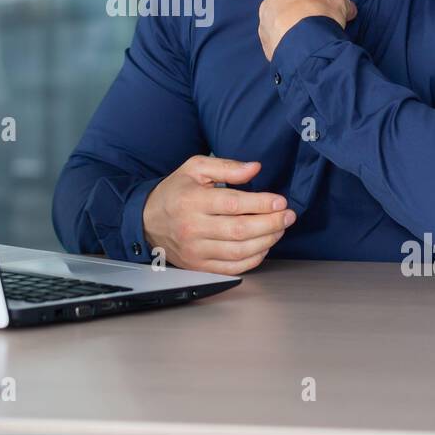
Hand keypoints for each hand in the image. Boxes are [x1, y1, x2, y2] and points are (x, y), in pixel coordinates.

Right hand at [142, 156, 294, 274]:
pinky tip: (264, 246)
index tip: (280, 201)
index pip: (232, 204)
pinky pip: (232, 267)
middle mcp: (193, 227)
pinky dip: (253, 259)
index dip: (261, 203)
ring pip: (238, 251)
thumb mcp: (195, 168)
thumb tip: (255, 168)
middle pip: (239, 230)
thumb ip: (226, 167)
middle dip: (270, 223)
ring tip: (280, 229)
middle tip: (288, 216)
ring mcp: (195, 250)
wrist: (146, 220)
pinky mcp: (199, 265)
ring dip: (266, 241)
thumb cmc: (175, 191)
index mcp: (192, 200)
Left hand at [258, 0, 355, 61]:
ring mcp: (264, 22)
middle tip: (316, 26)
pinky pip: (278, 42)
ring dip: (292, 30)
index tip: (325, 11)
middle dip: (301, 15)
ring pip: (281, 25)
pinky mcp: (264, 42)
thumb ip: (343, 4)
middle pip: (289, 7)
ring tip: (308, 40)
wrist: (306, 42)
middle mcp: (270, 1)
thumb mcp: (340, 5)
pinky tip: (300, 49)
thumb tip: (350, 9)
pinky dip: (287, 44)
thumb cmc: (321, 15)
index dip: (317, 0)